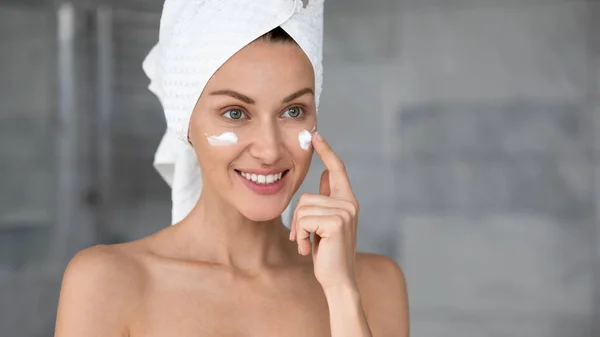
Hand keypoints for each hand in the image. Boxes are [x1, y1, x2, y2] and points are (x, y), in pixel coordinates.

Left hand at [289, 132, 359, 289]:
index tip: (317, 135)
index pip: (337, 169)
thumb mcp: (326, 222)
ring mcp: (345, 212)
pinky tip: (309, 249)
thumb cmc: (329, 252)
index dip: (326, 151)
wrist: (338, 279)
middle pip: (305, 197)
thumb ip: (328, 198)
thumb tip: (324, 174)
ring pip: (302, 209)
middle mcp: (349, 203)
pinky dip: (300, 236)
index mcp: (347, 200)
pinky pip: (303, 220)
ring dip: (298, 230)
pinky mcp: (336, 222)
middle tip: (303, 238)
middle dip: (297, 220)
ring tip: (309, 244)